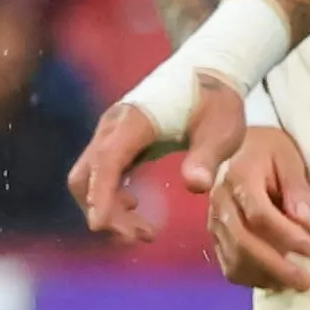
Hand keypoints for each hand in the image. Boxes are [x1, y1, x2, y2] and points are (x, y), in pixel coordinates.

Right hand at [68, 78, 246, 245]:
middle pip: (87, 176)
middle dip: (104, 211)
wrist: (210, 72)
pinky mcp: (119, 141)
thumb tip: (196, 186)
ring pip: (91, 178)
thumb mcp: (222, 130)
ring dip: (108, 208)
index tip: (101, 225)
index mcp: (134, 122)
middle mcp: (113, 128)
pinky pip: (103, 173)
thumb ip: (207, 157)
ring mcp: (112, 134)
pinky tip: (134, 209)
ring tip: (144, 232)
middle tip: (139, 237)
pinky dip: (111, 196)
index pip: (106, 162)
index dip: (101, 195)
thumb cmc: (217, 101)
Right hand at [207, 123, 309, 291]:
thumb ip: (296, 187)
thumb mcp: (290, 158)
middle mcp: (220, 202)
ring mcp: (214, 221)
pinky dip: (250, 278)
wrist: (242, 146)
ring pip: (233, 258)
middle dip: (276, 266)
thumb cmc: (272, 151)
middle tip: (306, 281)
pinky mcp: (215, 235)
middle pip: (243, 242)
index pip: (259, 215)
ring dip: (264, 276)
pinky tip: (274, 282)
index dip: (286, 236)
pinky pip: (227, 263)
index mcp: (240, 177)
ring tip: (293, 284)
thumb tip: (302, 219)